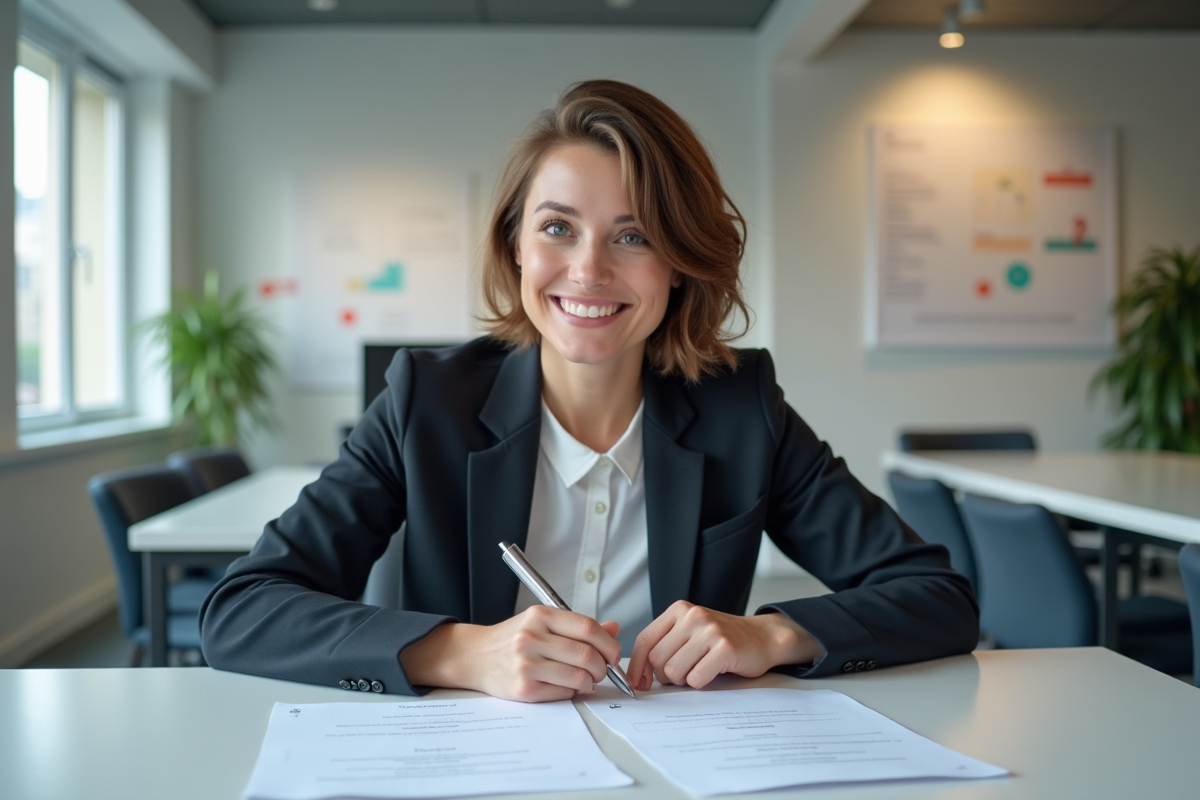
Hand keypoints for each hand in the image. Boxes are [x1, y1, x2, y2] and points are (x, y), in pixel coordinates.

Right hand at [400, 606, 621, 702]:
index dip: (608, 642)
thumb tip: (614, 628)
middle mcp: (532, 637)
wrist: (475, 656)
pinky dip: (572, 691)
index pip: (587, 627)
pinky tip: (565, 686)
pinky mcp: (523, 688)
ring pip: (578, 677)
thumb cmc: (513, 639)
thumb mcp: (541, 622)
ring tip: (584, 679)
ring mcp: (526, 664)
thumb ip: (577, 626)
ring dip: (589, 682)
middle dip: (602, 666)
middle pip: (586, 654)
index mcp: (540, 616)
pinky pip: (563, 693)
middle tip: (601, 670)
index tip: (613, 653)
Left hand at [627, 601, 823, 690]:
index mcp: (679, 610)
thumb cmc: (721, 639)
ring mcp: (710, 631)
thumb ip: (665, 643)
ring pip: (674, 671)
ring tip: (699, 670)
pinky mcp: (725, 649)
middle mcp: (693, 616)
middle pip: (657, 659)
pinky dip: (701, 683)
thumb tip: (637, 674)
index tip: (637, 683)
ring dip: (684, 680)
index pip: (645, 640)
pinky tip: (713, 672)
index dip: (637, 666)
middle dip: (665, 675)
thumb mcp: (690, 631)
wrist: (762, 637)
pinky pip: (696, 679)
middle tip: (683, 674)